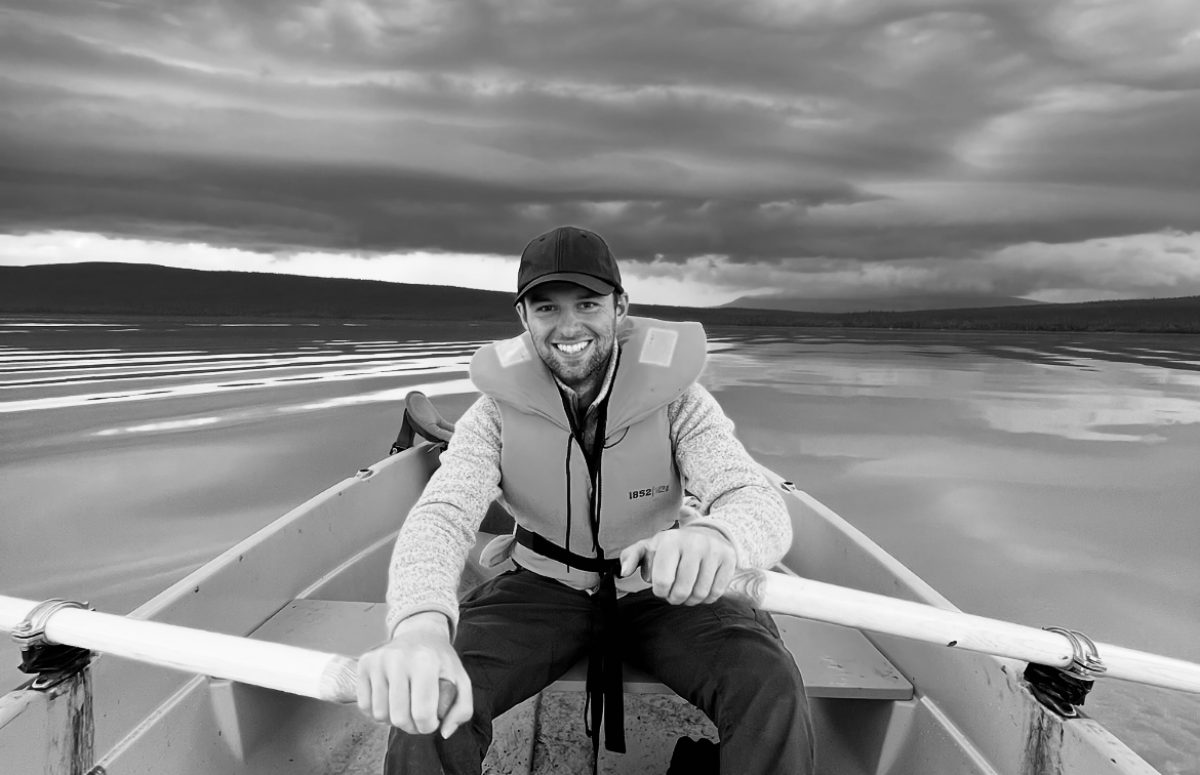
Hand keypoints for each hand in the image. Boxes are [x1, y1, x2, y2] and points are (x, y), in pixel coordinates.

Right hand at [356, 612, 472, 737]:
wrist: (420, 633)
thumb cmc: (440, 661)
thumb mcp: (461, 681)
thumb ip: (461, 710)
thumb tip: (444, 733)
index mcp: (425, 661)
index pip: (423, 713)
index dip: (429, 726)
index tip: (433, 719)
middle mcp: (398, 658)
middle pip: (399, 718)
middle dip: (411, 726)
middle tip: (418, 716)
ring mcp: (378, 660)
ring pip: (380, 715)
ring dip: (394, 719)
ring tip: (406, 706)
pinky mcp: (364, 664)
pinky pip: (365, 706)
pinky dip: (378, 711)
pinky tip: (391, 699)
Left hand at [619, 527, 736, 604]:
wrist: (706, 533)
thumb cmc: (672, 547)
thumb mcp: (649, 548)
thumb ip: (630, 557)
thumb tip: (623, 572)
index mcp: (670, 541)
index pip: (661, 581)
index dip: (660, 591)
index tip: (661, 587)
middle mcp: (693, 543)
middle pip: (681, 591)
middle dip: (675, 598)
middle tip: (674, 593)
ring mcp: (713, 550)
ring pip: (700, 594)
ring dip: (691, 600)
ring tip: (687, 590)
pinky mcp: (728, 559)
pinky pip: (716, 593)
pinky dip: (707, 597)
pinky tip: (701, 586)